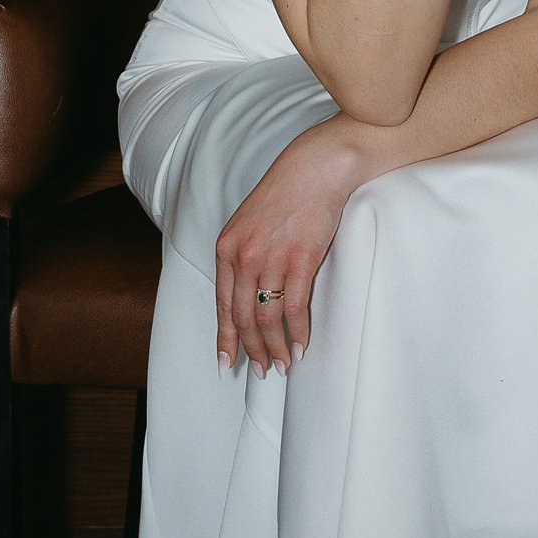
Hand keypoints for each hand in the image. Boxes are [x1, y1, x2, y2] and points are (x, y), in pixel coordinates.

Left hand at [215, 122, 368, 371]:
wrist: (315, 167)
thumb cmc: (287, 191)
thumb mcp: (251, 222)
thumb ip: (244, 254)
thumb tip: (249, 291)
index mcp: (227, 248)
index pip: (222, 304)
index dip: (225, 338)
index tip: (227, 361)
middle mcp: (243, 257)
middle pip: (243, 317)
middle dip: (252, 350)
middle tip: (262, 370)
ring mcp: (271, 259)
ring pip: (266, 318)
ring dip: (274, 347)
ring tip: (282, 364)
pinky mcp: (300, 260)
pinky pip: (294, 307)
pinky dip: (297, 332)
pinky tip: (301, 345)